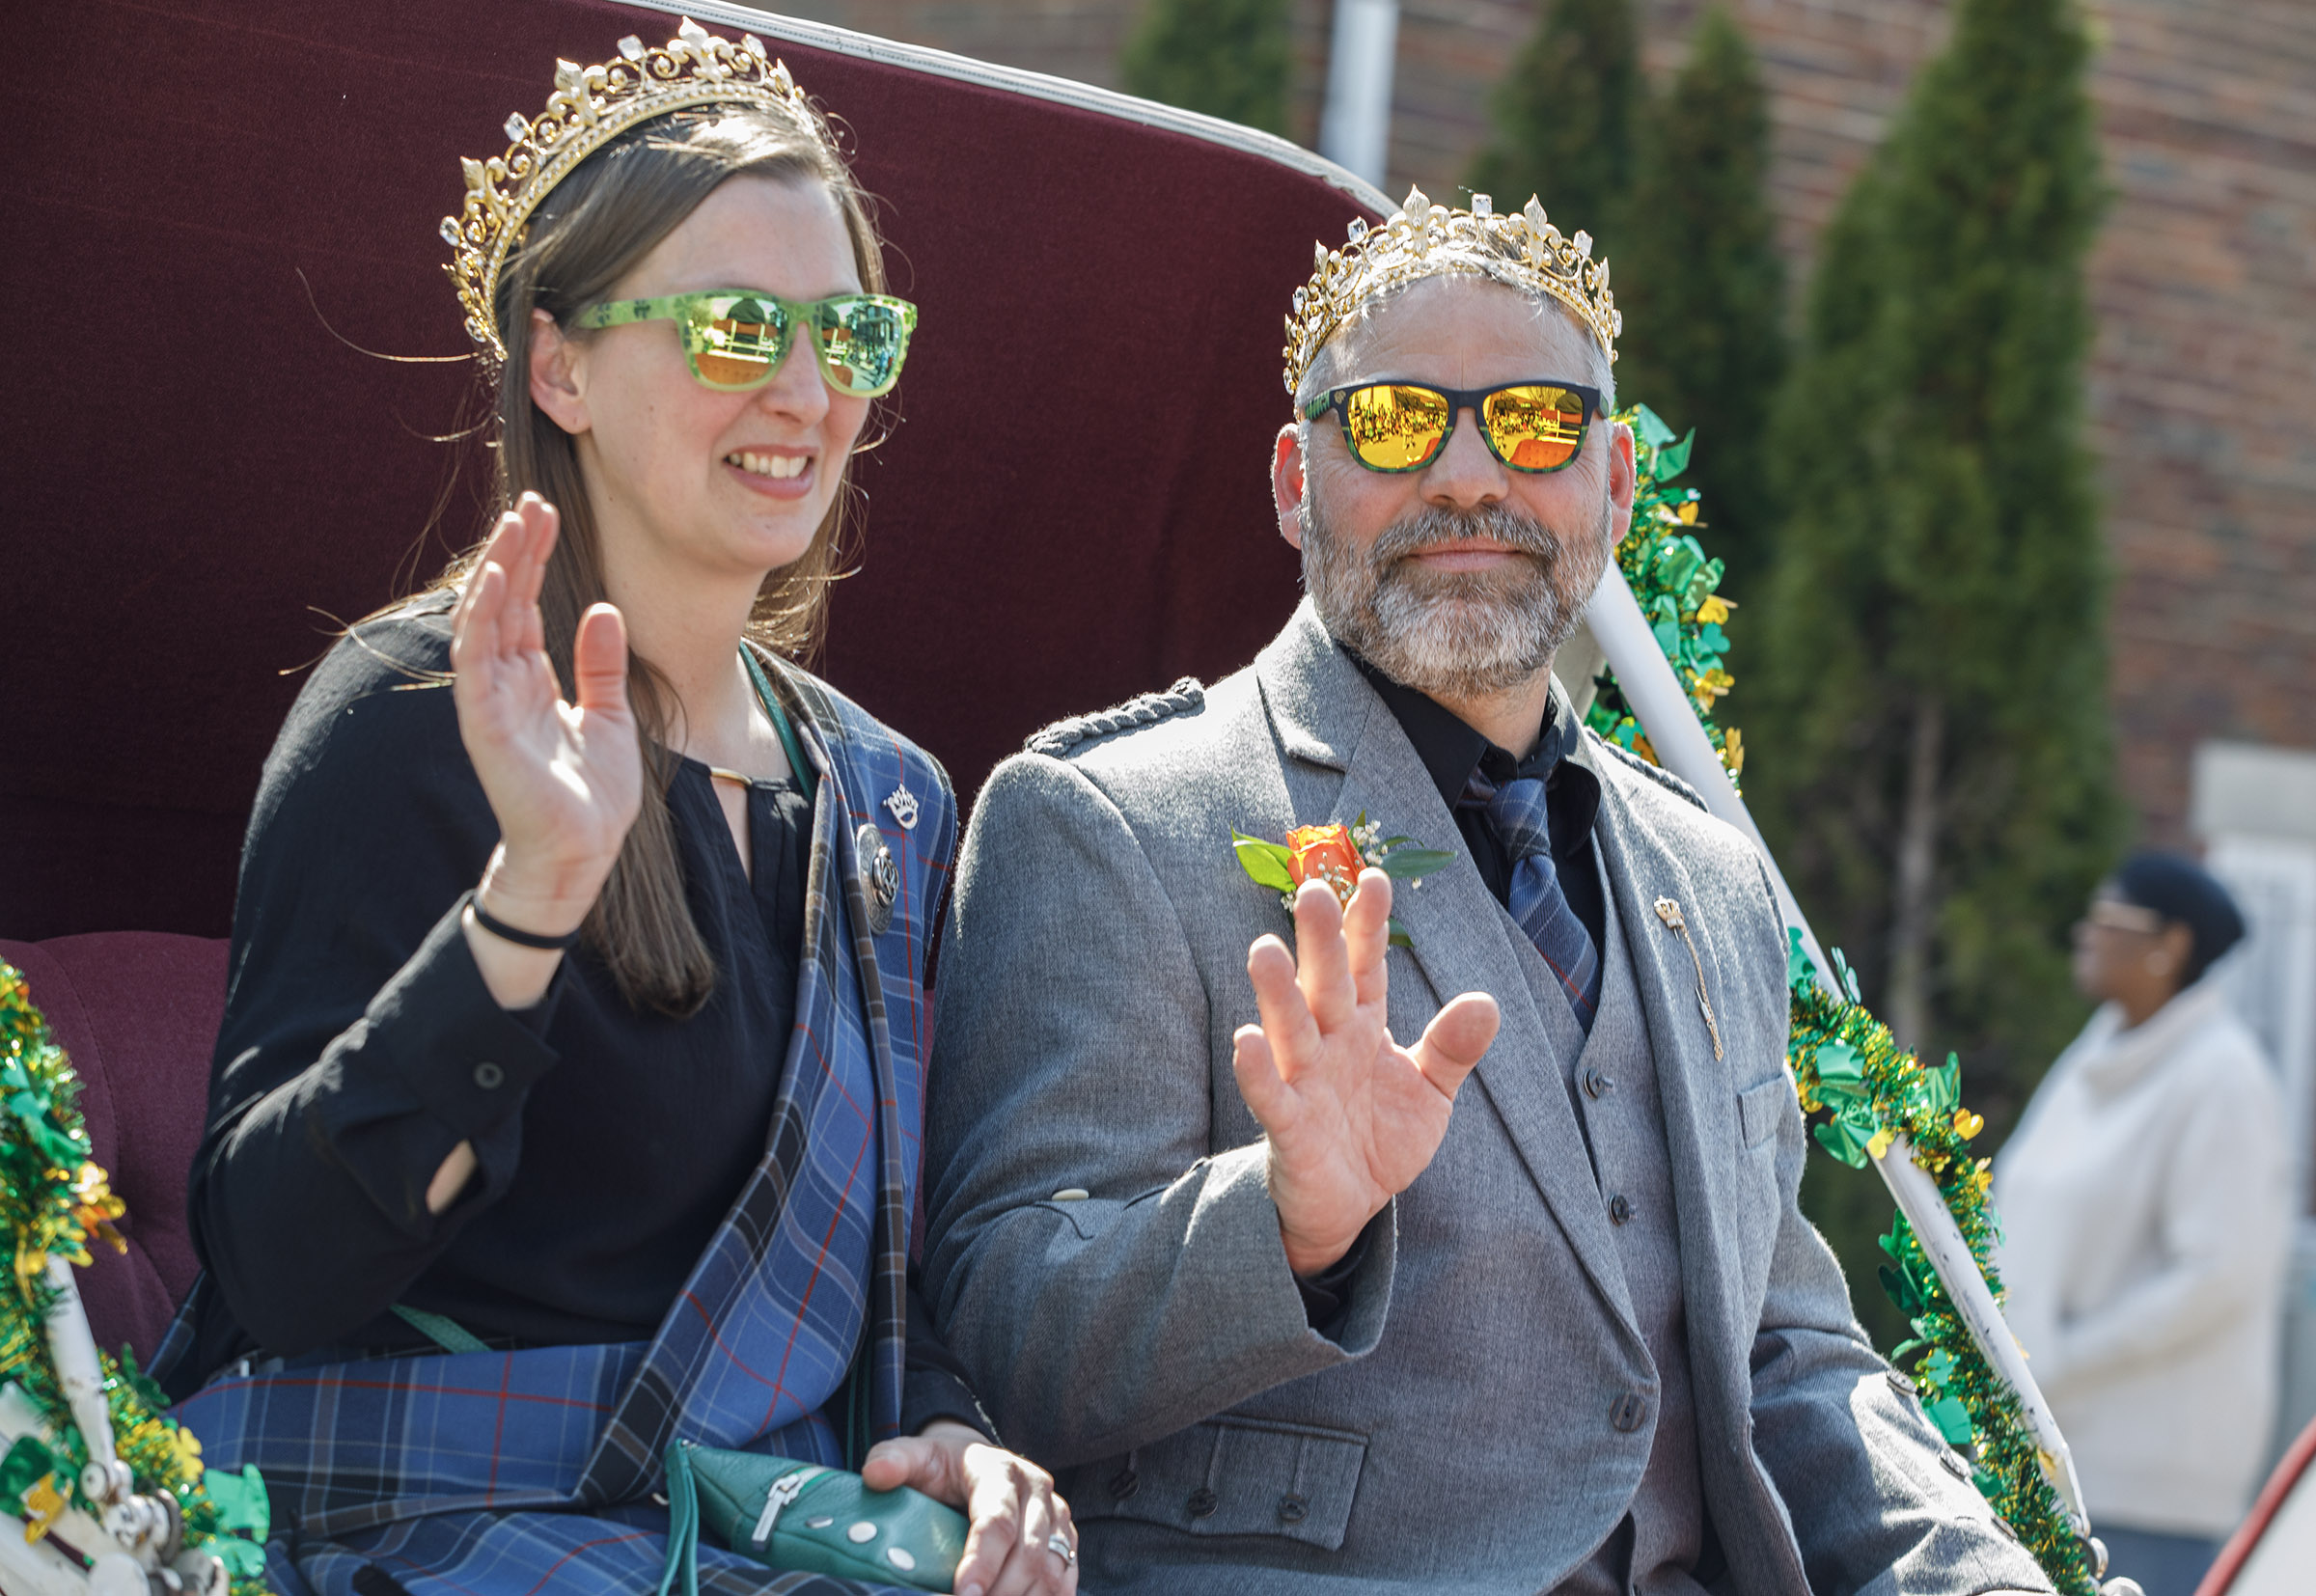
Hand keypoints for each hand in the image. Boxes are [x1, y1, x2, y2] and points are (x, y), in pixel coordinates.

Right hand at [449, 493, 641, 945]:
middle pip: (505, 602)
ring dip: (497, 570)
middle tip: (533, 502)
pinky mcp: (484, 722)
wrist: (583, 853)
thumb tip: (603, 608)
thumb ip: (602, 664)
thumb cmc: (591, 794)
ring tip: (514, 524)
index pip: (527, 605)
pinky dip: (482, 617)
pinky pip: (476, 660)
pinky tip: (494, 579)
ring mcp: (490, 701)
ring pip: (484, 620)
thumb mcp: (612, 716)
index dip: (535, 558)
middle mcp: (505, 683)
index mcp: (532, 680)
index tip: (549, 513)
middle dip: (516, 550)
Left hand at [860, 1421, 1076, 1595]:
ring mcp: (1057, 1516)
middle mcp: (1037, 1490)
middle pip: (1029, 1553)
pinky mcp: (1065, 1540)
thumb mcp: (915, 1456)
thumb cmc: (942, 1468)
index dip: (982, 1559)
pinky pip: (1065, 1581)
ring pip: (1052, 1571)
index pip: (997, 1519)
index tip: (963, 1593)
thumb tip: (875, 1476)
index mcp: (999, 1469)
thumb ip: (893, 1461)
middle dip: (1000, 1592)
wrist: (977, 1465)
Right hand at [1232, 871, 1499, 1273]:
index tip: (1374, 879)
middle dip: (1320, 942)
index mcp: (1363, 1025)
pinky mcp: (1288, 1129)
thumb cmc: (1381, 1136)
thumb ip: (1453, 1048)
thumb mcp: (1430, 1091)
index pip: (1366, 965)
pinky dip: (1259, 1070)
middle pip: (1324, 985)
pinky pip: (1272, 1096)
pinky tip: (1248, 1041)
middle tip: (1313, 892)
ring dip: (1276, 994)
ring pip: (1289, 1030)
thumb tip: (1486, 1001)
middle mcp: (1329, 1044)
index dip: (1368, 925)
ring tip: (1264, 951)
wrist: (1349, 1206)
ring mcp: (1305, 1083)